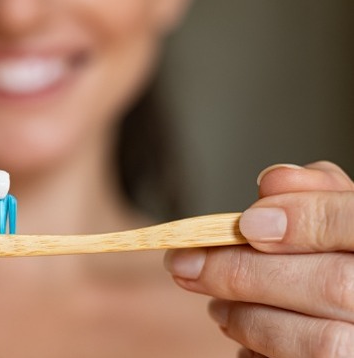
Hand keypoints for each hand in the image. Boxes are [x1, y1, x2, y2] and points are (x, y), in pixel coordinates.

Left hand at [165, 161, 353, 356]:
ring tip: (216, 306)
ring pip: (320, 340)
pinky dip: (259, 351)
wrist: (348, 313)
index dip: (307, 219)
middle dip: (246, 273)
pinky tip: (243, 337)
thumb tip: (272, 181)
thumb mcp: (340, 221)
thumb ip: (315, 197)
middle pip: (334, 285)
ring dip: (249, 319)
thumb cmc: (344, 259)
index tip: (247, 224)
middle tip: (185, 264)